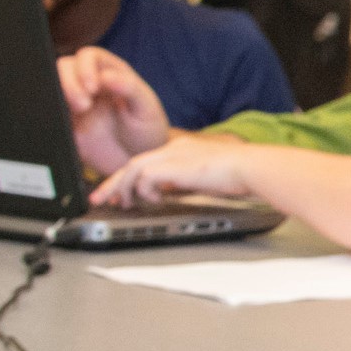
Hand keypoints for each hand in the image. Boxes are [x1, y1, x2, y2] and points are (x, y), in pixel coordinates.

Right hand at [59, 47, 173, 171]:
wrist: (138, 163)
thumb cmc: (147, 131)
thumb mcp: (147, 108)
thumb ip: (129, 88)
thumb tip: (106, 75)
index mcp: (111, 73)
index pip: (89, 56)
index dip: (86, 67)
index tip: (93, 88)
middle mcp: (89, 84)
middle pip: (65, 67)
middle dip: (69, 81)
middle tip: (84, 105)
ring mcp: (74, 102)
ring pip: (53, 85)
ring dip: (59, 94)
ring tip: (78, 112)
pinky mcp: (64, 123)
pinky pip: (49, 112)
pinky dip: (51, 112)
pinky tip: (65, 122)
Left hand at [93, 136, 255, 207]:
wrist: (250, 167)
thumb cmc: (237, 174)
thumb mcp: (202, 179)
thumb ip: (182, 183)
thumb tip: (166, 195)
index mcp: (181, 149)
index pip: (146, 162)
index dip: (128, 179)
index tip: (119, 193)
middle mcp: (173, 148)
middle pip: (132, 163)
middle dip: (113, 183)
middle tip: (100, 198)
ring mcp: (173, 154)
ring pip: (133, 168)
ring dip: (122, 187)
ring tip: (121, 203)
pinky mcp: (174, 165)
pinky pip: (145, 177)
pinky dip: (144, 190)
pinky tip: (154, 200)